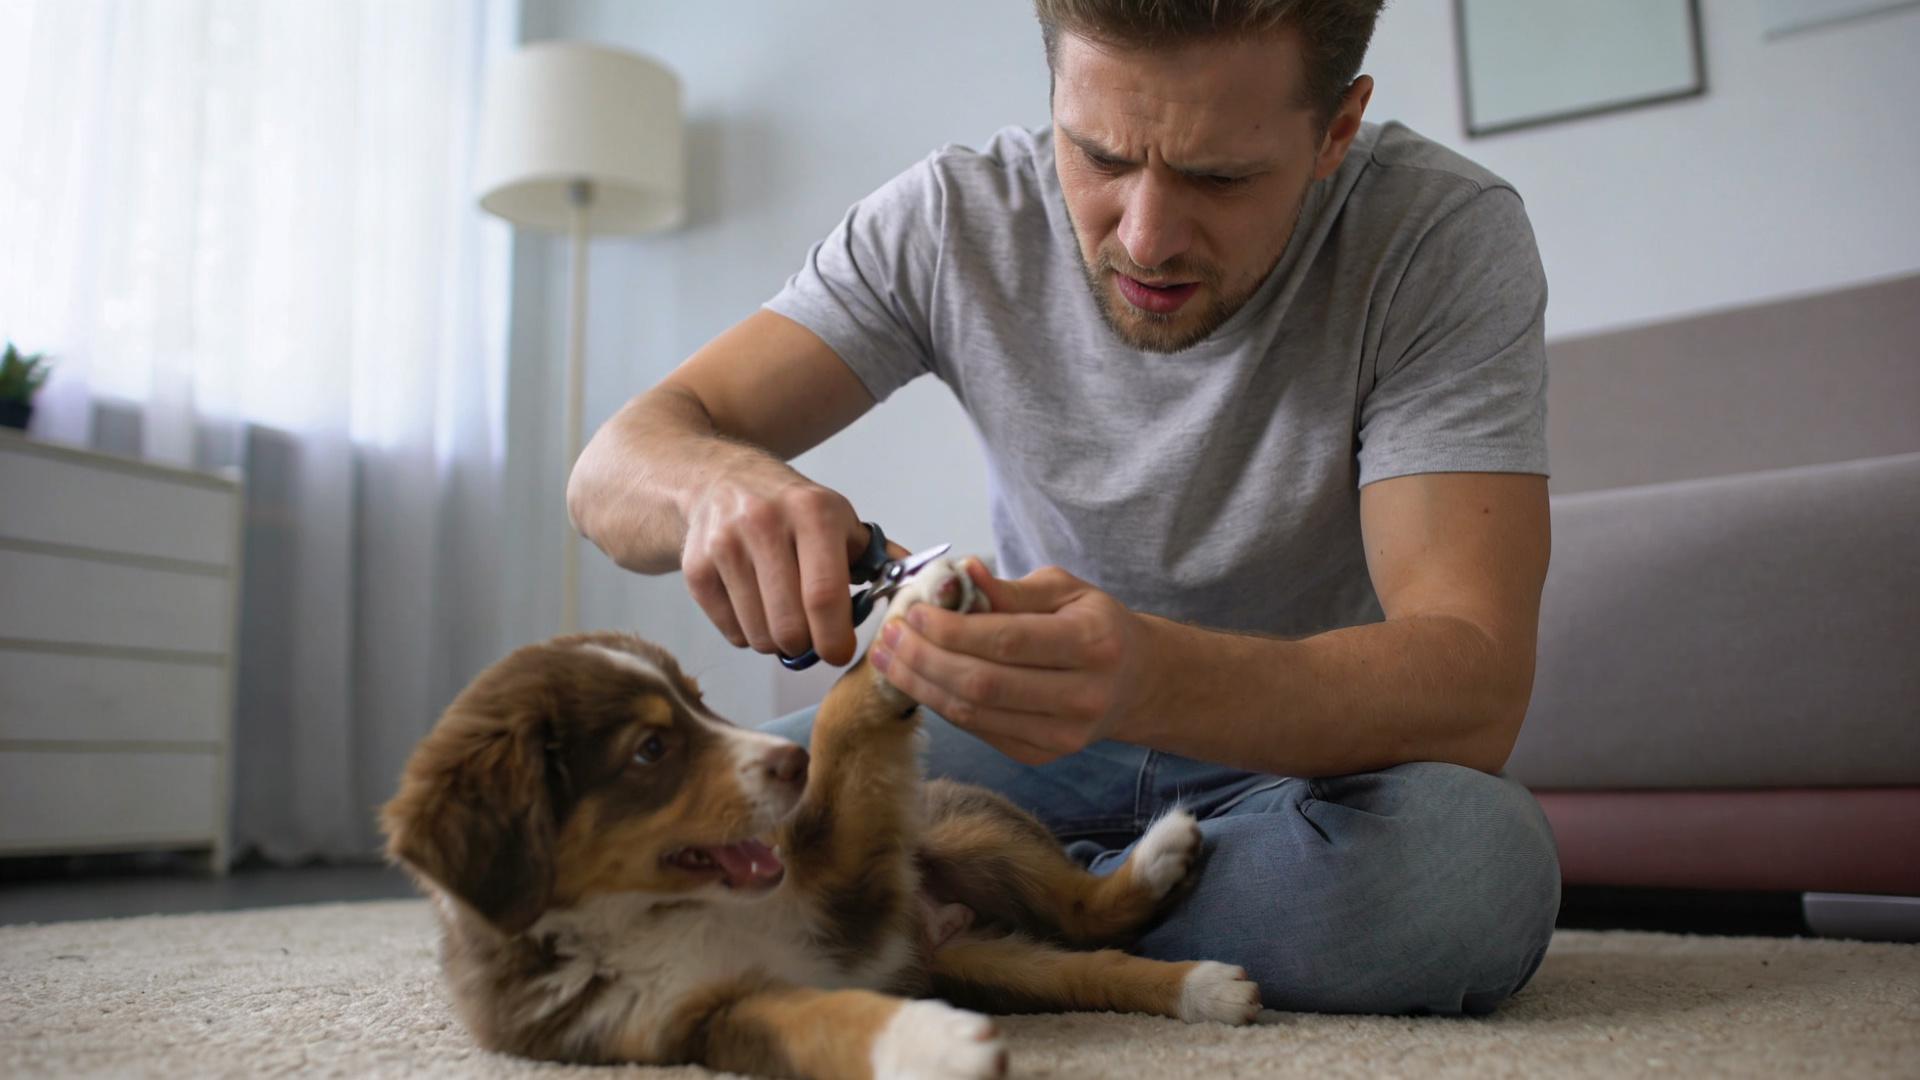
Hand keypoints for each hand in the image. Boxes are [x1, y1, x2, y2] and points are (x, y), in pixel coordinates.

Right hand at [680, 462, 894, 665]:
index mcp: (813, 512)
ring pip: (759, 635)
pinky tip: (754, 605)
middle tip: (812, 636)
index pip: (824, 595)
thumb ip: (881, 558)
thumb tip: (924, 587)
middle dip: (806, 645)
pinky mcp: (695, 566)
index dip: (835, 637)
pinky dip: (746, 633)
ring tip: (783, 615)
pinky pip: (730, 632)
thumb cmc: (793, 509)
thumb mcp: (839, 519)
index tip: (839, 652)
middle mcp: (764, 523)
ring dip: (777, 641)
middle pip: (789, 625)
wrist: (719, 479)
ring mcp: (724, 544)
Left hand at [869, 560, 1152, 764]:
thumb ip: (1010, 588)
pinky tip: (917, 679)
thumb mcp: (1065, 590)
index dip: (953, 630)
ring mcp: (1063, 734)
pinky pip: (978, 730)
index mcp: (1092, 643)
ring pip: (974, 714)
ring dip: (921, 685)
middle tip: (889, 635)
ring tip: (888, 657)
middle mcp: (1082, 695)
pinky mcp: (1042, 755)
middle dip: (925, 659)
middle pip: (984, 683)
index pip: (1008, 640)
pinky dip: (941, 704)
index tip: (913, 612)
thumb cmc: (1094, 625)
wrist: (1135, 683)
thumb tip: (959, 572)